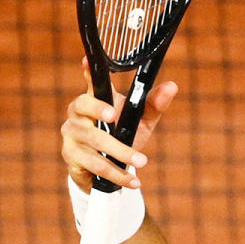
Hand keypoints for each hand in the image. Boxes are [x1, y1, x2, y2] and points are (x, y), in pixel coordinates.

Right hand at [61, 57, 177, 191]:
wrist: (106, 169)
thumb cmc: (123, 135)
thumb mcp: (140, 121)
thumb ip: (154, 105)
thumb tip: (172, 86)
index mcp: (94, 99)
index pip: (91, 82)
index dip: (88, 71)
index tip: (87, 61)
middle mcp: (78, 113)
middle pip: (85, 106)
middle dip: (100, 110)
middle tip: (115, 116)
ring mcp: (72, 135)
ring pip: (95, 141)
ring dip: (121, 153)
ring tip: (142, 162)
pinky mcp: (72, 157)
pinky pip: (96, 166)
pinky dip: (118, 174)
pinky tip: (134, 182)